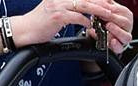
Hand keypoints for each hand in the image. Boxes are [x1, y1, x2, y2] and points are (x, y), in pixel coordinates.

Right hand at [15, 0, 133, 51]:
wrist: (24, 30)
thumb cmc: (40, 23)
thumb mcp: (55, 11)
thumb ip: (69, 8)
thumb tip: (85, 12)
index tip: (108, 2)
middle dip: (101, 3)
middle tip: (112, 8)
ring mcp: (57, 5)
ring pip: (83, 5)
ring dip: (97, 11)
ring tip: (107, 15)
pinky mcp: (56, 16)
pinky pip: (76, 17)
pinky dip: (86, 21)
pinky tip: (91, 26)